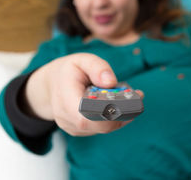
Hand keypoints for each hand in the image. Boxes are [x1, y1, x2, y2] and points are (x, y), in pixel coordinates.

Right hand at [25, 53, 142, 135]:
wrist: (52, 85)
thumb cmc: (69, 70)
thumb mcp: (82, 59)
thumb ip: (97, 67)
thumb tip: (110, 82)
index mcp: (64, 98)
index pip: (86, 115)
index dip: (110, 112)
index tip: (130, 99)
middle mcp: (66, 118)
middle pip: (100, 125)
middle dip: (123, 112)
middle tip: (138, 96)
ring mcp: (72, 127)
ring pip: (104, 128)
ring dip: (122, 114)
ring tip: (133, 97)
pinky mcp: (80, 130)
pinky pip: (101, 127)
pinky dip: (115, 117)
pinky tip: (121, 104)